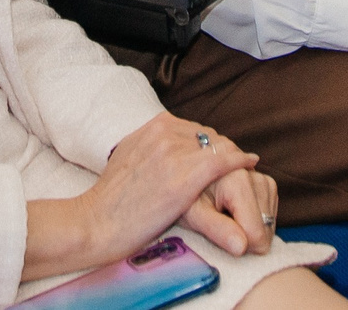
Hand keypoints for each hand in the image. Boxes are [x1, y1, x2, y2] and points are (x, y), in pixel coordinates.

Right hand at [82, 115, 262, 262]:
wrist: (97, 221)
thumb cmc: (110, 199)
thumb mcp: (127, 156)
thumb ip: (148, 146)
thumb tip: (162, 146)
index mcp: (151, 127)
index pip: (193, 128)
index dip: (208, 143)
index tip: (218, 154)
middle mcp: (163, 133)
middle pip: (207, 136)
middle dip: (222, 149)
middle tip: (235, 162)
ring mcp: (174, 153)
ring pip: (218, 147)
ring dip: (232, 158)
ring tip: (243, 167)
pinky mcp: (184, 177)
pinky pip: (222, 162)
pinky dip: (239, 161)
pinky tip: (250, 164)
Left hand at [184, 166, 277, 257]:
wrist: (187, 173)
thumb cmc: (188, 197)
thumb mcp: (194, 215)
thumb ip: (217, 229)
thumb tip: (242, 247)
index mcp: (238, 181)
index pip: (256, 234)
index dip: (239, 245)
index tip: (220, 235)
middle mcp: (257, 177)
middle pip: (264, 231)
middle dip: (245, 237)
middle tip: (221, 224)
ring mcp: (265, 180)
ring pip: (269, 226)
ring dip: (250, 229)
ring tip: (226, 215)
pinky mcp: (269, 185)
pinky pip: (270, 218)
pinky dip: (255, 222)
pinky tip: (236, 213)